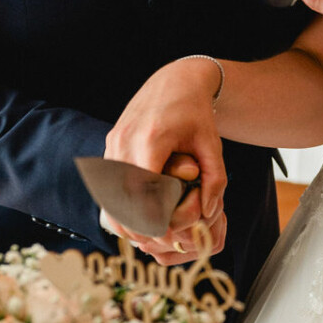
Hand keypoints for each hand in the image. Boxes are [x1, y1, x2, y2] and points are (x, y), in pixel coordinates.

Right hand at [103, 62, 226, 263]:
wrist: (175, 80)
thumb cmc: (196, 113)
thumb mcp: (212, 145)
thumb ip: (215, 180)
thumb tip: (208, 213)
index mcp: (151, 139)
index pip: (143, 192)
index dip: (153, 220)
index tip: (169, 236)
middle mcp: (125, 140)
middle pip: (119, 197)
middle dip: (136, 226)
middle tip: (155, 241)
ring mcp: (113, 142)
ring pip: (107, 193)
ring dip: (124, 217)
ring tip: (145, 233)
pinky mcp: (110, 143)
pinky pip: (107, 182)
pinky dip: (118, 203)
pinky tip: (137, 215)